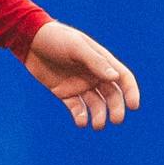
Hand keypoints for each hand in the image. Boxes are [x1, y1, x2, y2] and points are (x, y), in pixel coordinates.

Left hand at [24, 21, 141, 130]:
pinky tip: (81, 122)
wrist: (30, 40)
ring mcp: (80, 85)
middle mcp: (94, 75)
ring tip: (96, 125)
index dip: (131, 92)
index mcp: (102, 62)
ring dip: (99, 116)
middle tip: (116, 121)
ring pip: (96, 105)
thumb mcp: (76, 47)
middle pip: (112, 95)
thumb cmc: (56, 38)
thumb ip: (95, 62)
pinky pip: (76, 108)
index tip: (134, 107)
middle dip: (116, 109)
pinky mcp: (65, 93)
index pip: (123, 78)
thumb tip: (115, 77)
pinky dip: (80, 116)